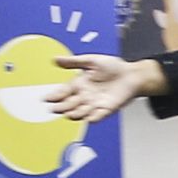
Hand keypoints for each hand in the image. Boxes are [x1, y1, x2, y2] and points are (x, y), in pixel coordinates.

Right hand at [50, 53, 164, 122]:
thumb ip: (74, 62)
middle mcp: (84, 96)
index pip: (64, 92)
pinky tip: (88, 119)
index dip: (55, 96)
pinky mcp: (105, 110)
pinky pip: (97, 116)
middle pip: (70, 104)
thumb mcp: (91, 60)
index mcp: (79, 84)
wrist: (131, 75)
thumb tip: (55, 59)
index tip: (46, 99)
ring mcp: (94, 104)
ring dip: (75, 113)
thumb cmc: (113, 66)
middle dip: (62, 107)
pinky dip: (93, 118)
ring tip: (69, 113)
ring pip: (81, 111)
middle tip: (54, 109)